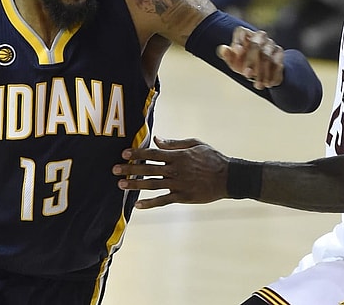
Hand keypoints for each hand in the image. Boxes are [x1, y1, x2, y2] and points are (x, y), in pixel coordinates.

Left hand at [112, 137, 229, 208]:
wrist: (228, 178)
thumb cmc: (212, 158)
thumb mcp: (195, 144)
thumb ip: (174, 143)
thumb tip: (157, 139)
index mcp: (178, 156)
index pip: (153, 153)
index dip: (138, 153)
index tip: (124, 153)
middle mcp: (176, 170)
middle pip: (148, 169)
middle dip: (130, 169)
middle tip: (115, 169)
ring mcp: (179, 184)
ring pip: (152, 185)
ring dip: (135, 185)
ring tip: (120, 185)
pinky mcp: (183, 197)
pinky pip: (163, 200)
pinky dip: (150, 203)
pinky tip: (137, 205)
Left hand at [217, 27, 283, 88]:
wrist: (260, 69)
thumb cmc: (242, 62)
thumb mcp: (233, 61)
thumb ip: (227, 55)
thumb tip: (224, 48)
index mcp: (245, 34)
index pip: (242, 32)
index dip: (239, 40)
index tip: (237, 51)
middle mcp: (259, 37)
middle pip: (256, 45)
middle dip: (251, 61)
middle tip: (246, 75)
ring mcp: (271, 44)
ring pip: (268, 56)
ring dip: (263, 72)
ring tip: (258, 85)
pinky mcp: (279, 54)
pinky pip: (278, 64)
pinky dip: (273, 75)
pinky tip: (269, 84)